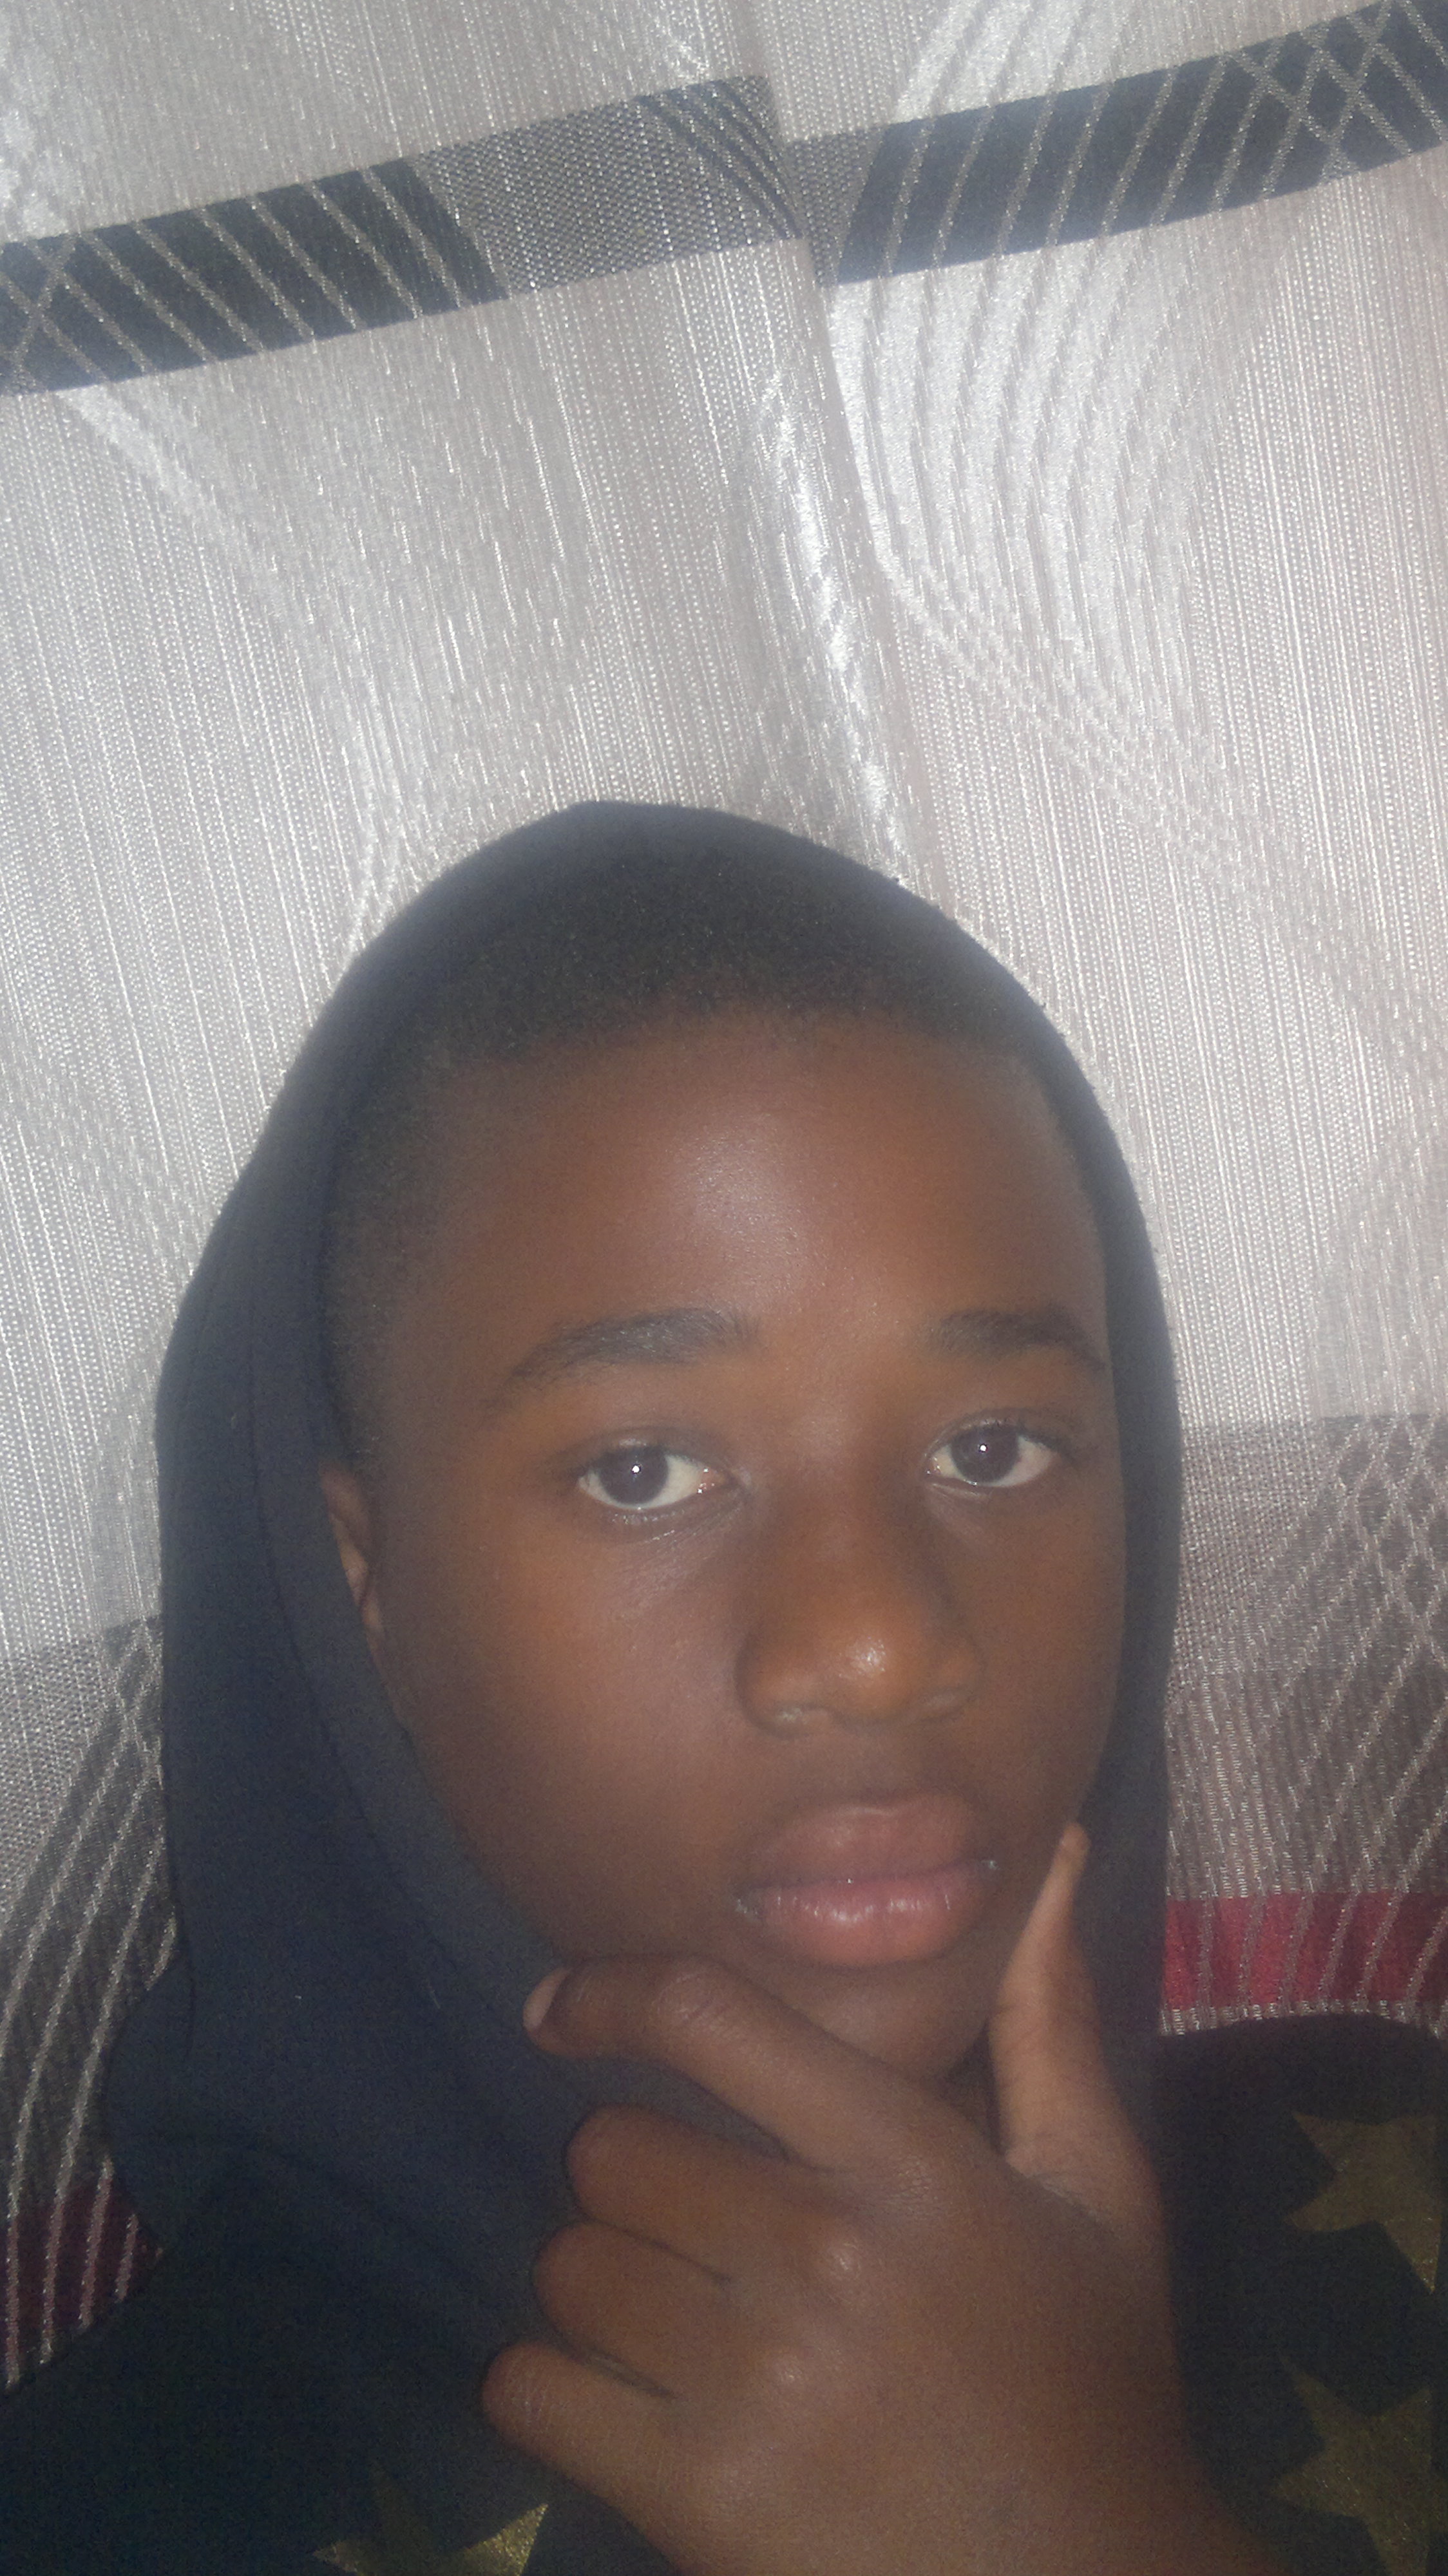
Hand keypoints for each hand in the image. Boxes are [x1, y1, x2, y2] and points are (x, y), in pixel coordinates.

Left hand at [483, 1830, 1280, 2575]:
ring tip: (671, 2315)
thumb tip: (1051, 1844)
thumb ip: (1050, 2017)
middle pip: (611, 2151)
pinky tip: (619, 2399)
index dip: (606, 1995)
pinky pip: (535, 2391)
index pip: (705, 2020)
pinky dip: (550, 2389)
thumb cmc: (1095, 2378)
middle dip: (631, 2178)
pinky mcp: (699, 2499)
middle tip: (687, 2220)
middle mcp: (825, 2253)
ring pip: (569, 2266)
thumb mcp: (1099, 2189)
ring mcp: (757, 2382)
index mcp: (911, 2161)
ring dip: (598, 2283)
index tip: (560, 2008)